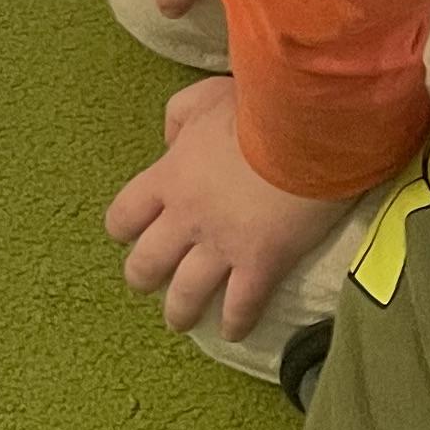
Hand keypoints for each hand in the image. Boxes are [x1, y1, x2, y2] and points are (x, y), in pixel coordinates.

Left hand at [103, 74, 347, 338]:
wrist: (306, 130)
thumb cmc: (258, 107)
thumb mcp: (205, 97)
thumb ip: (178, 118)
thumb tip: (170, 142)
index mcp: (168, 178)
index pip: (124, 215)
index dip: (123, 228)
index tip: (129, 235)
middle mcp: (185, 218)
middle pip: (146, 262)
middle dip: (143, 277)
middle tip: (149, 283)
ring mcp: (221, 245)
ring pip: (185, 293)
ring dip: (179, 312)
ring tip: (180, 321)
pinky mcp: (262, 263)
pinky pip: (242, 304)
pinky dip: (236, 322)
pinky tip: (234, 332)